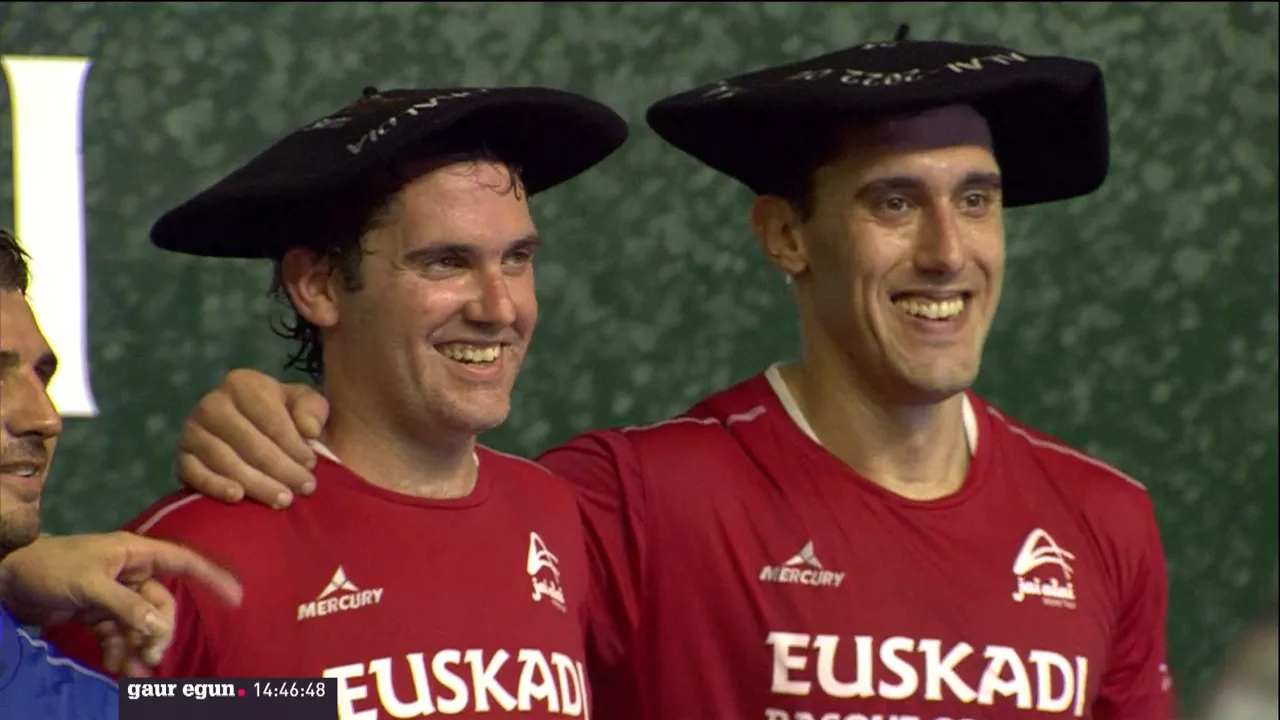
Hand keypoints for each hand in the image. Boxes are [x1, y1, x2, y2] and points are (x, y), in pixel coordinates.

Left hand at [0, 532, 241, 675]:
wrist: (10, 579)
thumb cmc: (51, 567)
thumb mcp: (90, 584)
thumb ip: (127, 605)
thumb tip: (161, 625)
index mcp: (135, 554)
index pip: (184, 562)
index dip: (212, 576)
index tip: (236, 596)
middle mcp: (131, 573)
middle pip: (162, 605)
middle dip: (159, 632)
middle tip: (152, 657)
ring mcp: (116, 595)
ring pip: (142, 625)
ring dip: (141, 648)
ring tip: (134, 672)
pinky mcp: (100, 614)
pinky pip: (120, 636)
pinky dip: (121, 652)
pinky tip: (117, 667)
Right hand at [176, 368, 329, 508]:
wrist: (257, 435)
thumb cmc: (286, 417)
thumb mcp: (305, 405)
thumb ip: (312, 410)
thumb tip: (310, 429)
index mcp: (243, 383)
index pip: (269, 418)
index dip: (293, 444)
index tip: (312, 464)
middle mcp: (212, 403)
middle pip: (249, 442)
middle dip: (281, 468)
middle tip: (305, 489)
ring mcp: (192, 430)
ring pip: (225, 460)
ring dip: (257, 483)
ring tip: (284, 499)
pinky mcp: (182, 457)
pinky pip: (195, 474)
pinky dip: (215, 486)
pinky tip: (238, 497)